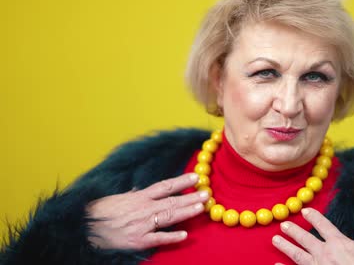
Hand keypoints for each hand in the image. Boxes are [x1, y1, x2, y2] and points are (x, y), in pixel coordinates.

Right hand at [86, 173, 208, 249]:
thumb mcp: (116, 199)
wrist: (81, 228)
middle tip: (207, 193)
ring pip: (169, 216)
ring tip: (202, 208)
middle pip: (172, 201)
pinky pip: (158, 238)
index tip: (196, 177)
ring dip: (186, 212)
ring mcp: (141, 225)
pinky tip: (184, 234)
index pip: (164, 186)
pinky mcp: (137, 241)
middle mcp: (142, 209)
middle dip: (191, 197)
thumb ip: (132, 195)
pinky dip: (171, 236)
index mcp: (138, 197)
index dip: (181, 181)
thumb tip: (140, 190)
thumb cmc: (98, 212)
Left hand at [272, 208, 353, 264]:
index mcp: (338, 243)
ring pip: (297, 254)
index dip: (314, 217)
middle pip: (305, 238)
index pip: (324, 225)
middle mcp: (324, 252)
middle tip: (283, 224)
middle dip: (294, 230)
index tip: (305, 211)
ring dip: (285, 246)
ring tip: (274, 239)